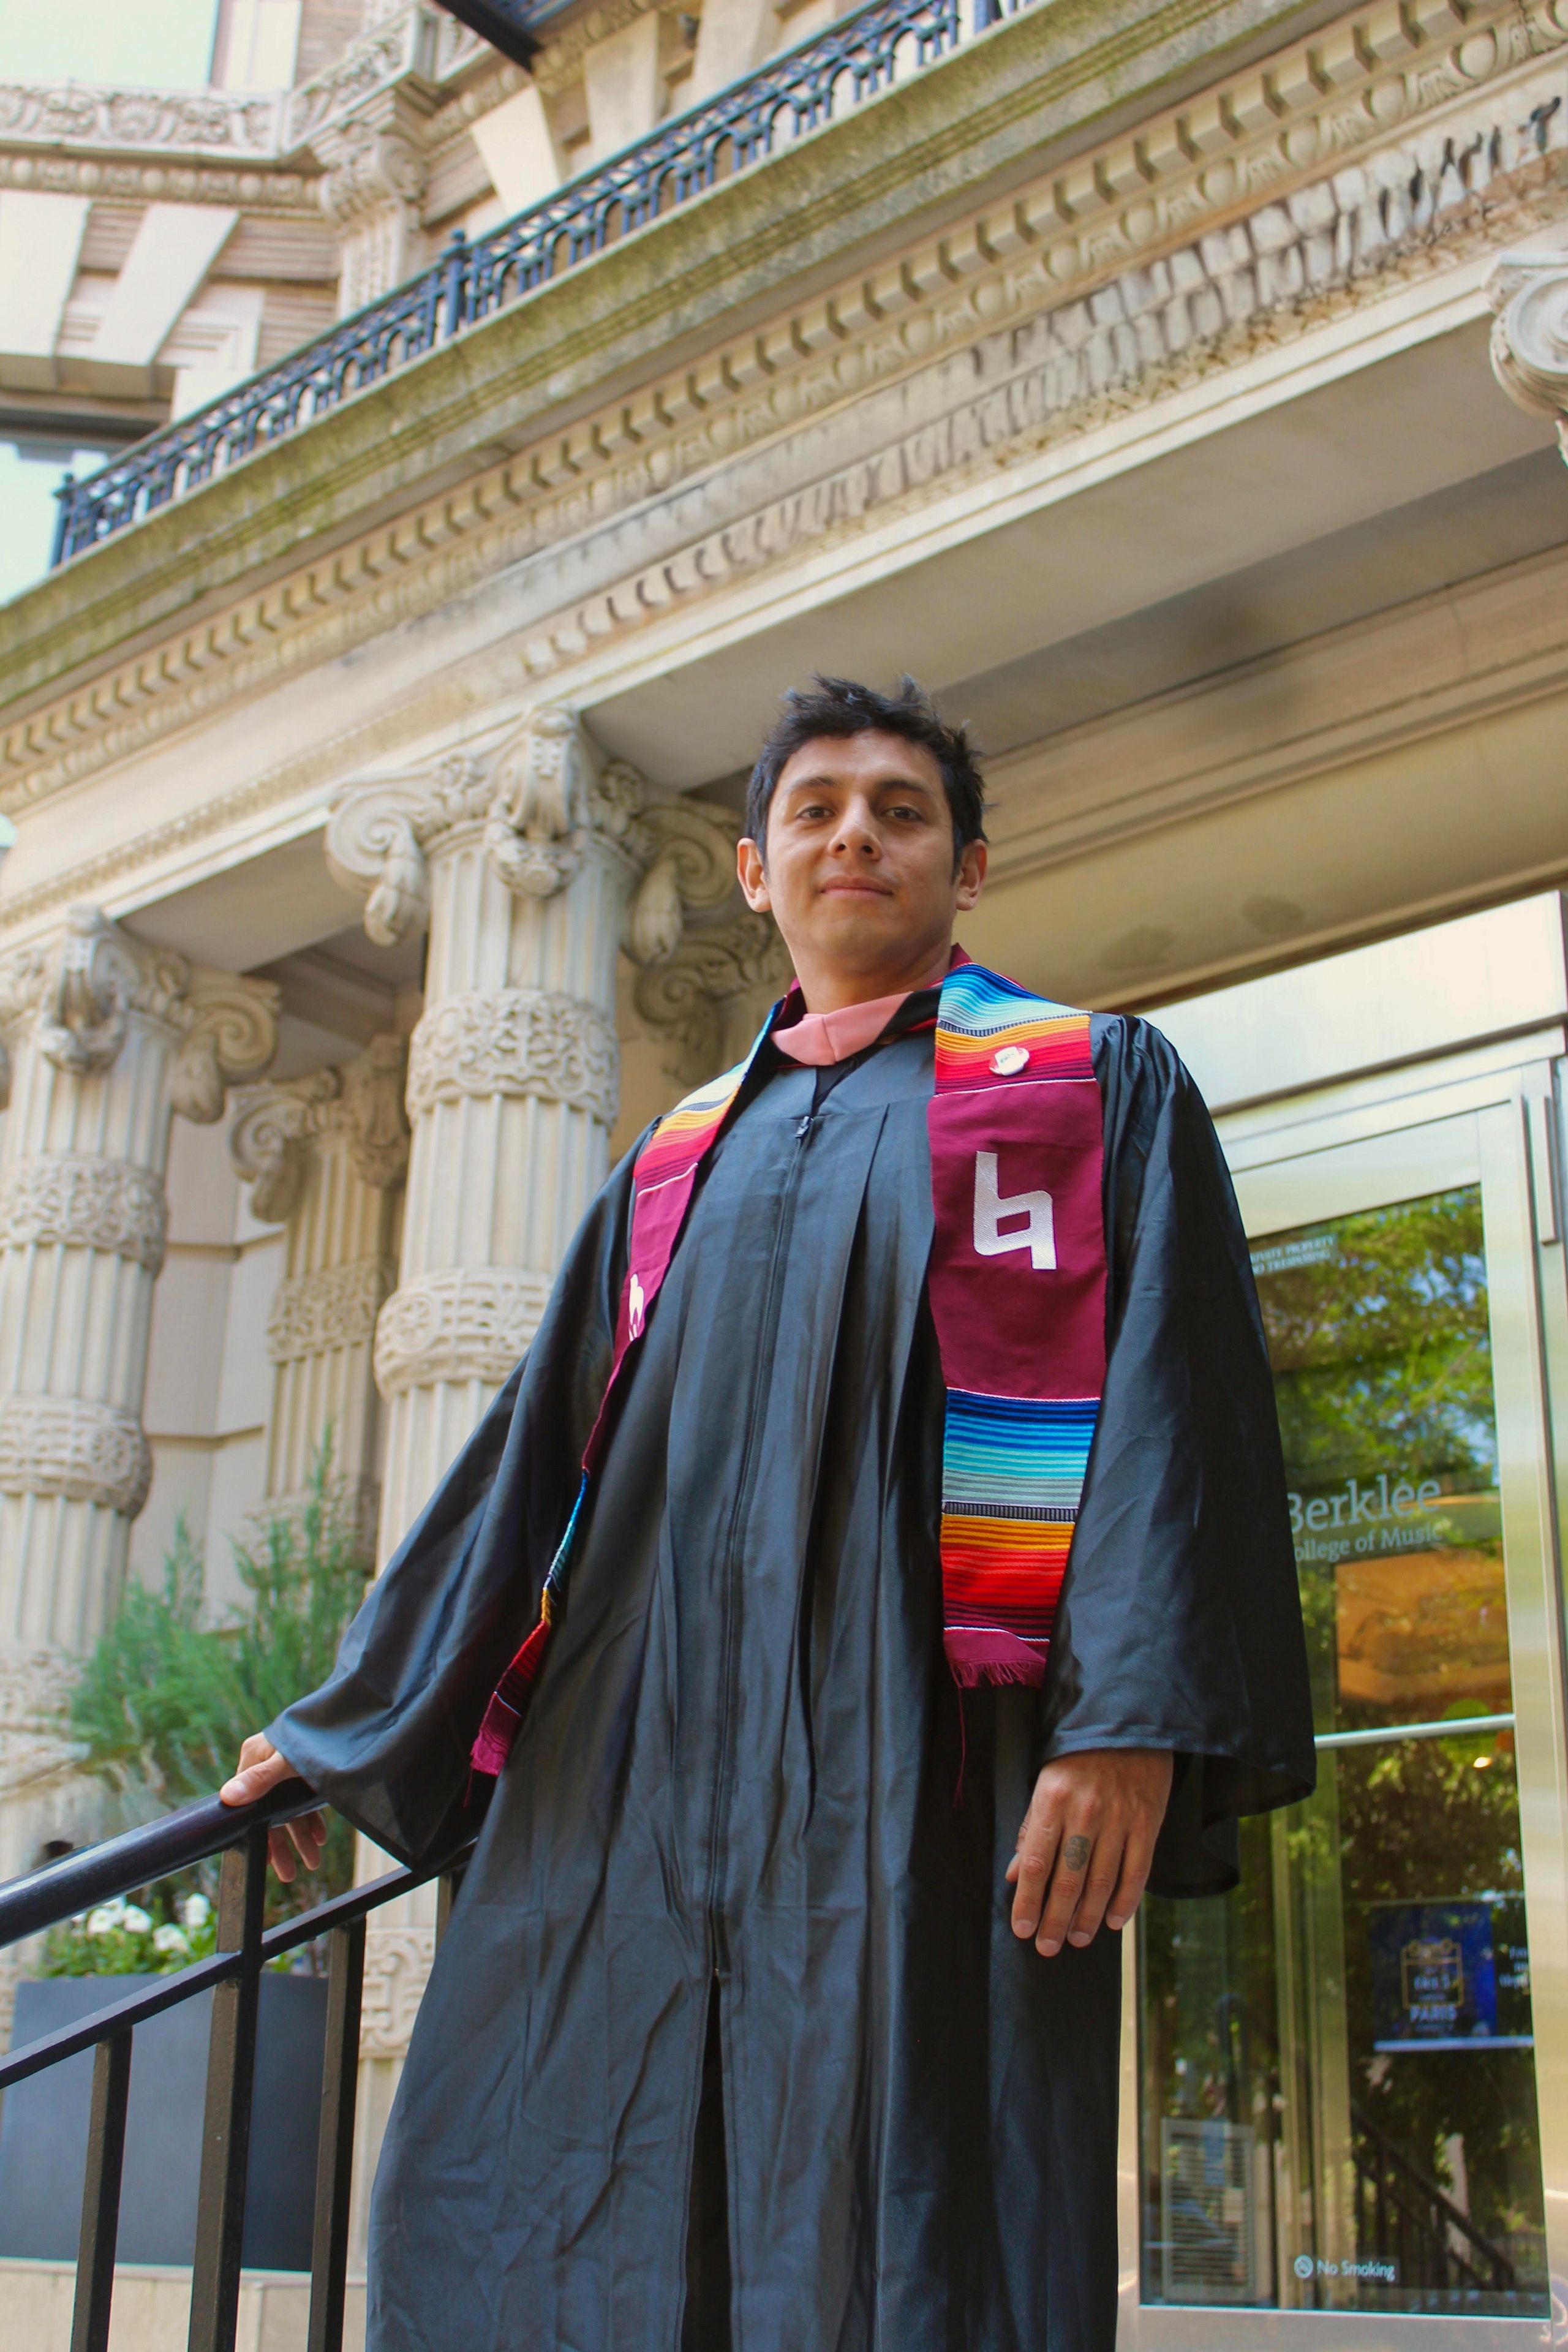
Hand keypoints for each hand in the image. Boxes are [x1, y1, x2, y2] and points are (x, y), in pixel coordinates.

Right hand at [219, 1734, 326, 1884]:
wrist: (350, 1714)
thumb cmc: (312, 1735)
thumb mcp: (287, 1760)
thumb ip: (260, 1779)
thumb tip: (228, 1797)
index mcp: (254, 1757)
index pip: (246, 1805)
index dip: (255, 1835)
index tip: (262, 1861)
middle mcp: (267, 1765)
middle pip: (269, 1813)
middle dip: (282, 1845)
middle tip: (290, 1875)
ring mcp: (288, 1770)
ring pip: (289, 1810)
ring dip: (301, 1837)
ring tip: (313, 1863)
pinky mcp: (307, 1772)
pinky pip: (305, 1802)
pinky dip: (312, 1820)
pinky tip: (321, 1837)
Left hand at [1005, 1749, 1172, 1956]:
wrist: (1127, 1724)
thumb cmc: (1078, 1757)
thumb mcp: (1045, 1784)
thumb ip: (1031, 1829)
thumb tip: (1013, 1874)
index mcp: (1052, 1801)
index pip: (1034, 1862)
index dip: (1027, 1900)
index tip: (1022, 1928)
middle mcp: (1084, 1812)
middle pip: (1067, 1879)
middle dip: (1056, 1919)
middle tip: (1048, 1946)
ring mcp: (1118, 1818)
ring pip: (1101, 1881)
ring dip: (1088, 1917)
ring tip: (1078, 1939)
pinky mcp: (1146, 1822)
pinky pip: (1136, 1870)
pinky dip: (1125, 1900)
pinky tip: (1114, 1921)